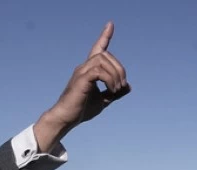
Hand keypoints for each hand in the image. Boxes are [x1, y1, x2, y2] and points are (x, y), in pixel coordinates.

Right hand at [36, 23, 129, 148]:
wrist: (67, 118)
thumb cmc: (82, 109)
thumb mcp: (104, 100)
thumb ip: (115, 92)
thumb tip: (128, 86)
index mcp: (89, 70)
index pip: (98, 49)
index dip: (104, 36)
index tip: (110, 24)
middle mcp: (84, 67)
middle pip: (106, 55)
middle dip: (119, 68)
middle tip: (122, 86)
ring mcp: (81, 72)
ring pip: (103, 60)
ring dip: (115, 74)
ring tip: (116, 89)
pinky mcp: (81, 79)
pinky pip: (99, 71)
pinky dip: (109, 80)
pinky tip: (111, 90)